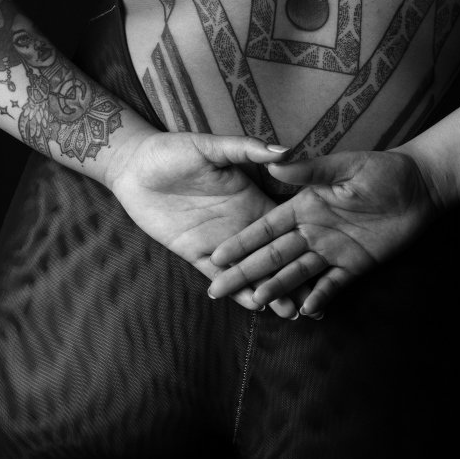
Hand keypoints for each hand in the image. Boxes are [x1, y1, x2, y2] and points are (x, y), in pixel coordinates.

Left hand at [108, 131, 310, 318]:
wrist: (135, 166)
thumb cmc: (173, 150)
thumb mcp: (211, 146)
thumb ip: (246, 149)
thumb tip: (284, 150)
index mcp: (250, 197)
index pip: (282, 226)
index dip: (302, 242)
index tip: (324, 257)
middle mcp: (239, 222)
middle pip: (271, 254)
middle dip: (291, 277)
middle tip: (313, 299)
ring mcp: (218, 240)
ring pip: (249, 271)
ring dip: (268, 289)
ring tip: (290, 312)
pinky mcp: (194, 251)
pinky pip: (218, 275)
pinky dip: (235, 290)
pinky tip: (253, 304)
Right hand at [205, 149, 441, 317]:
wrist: (419, 186)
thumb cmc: (382, 170)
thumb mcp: (347, 166)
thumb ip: (312, 169)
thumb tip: (276, 163)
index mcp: (305, 206)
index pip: (266, 227)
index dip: (242, 241)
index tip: (217, 255)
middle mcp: (313, 230)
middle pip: (273, 254)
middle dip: (246, 271)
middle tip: (216, 290)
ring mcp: (333, 250)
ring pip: (298, 272)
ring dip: (277, 286)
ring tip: (255, 302)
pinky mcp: (356, 264)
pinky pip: (333, 283)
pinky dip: (319, 295)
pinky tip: (303, 308)